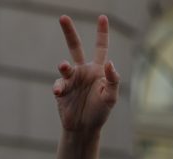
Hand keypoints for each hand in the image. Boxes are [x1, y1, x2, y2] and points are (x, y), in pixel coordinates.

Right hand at [54, 15, 119, 133]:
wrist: (84, 128)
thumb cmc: (100, 112)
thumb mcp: (111, 97)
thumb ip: (113, 80)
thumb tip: (110, 63)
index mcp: (98, 70)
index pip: (101, 48)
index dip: (102, 33)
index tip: (103, 17)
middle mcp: (83, 71)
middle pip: (75, 47)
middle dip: (69, 32)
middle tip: (63, 17)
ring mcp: (71, 79)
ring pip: (65, 66)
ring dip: (64, 66)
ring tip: (64, 66)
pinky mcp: (61, 90)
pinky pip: (59, 84)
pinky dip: (59, 86)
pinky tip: (59, 91)